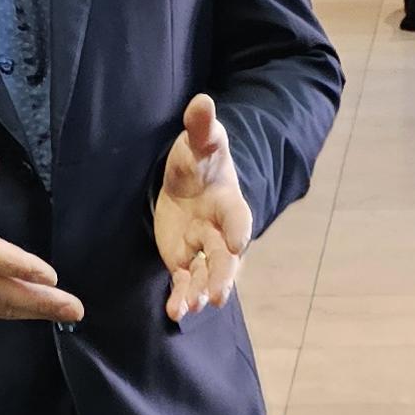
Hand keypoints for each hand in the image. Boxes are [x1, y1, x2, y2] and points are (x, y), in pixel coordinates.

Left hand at [155, 91, 251, 322]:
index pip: (239, 217)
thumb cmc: (198, 159)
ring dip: (199, 291)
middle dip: (222, 275)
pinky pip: (185, 282)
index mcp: (230, 202)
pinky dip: (182, 297)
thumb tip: (202, 101)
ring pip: (207, 274)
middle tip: (217, 294)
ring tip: (190, 307)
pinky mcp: (184, 260)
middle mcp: (221, 230)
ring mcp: (203, 249)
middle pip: (226, 256)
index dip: (238, 229)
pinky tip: (175, 312)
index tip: (238, 243)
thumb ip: (201, 128)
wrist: (188, 180)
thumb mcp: (199, 142)